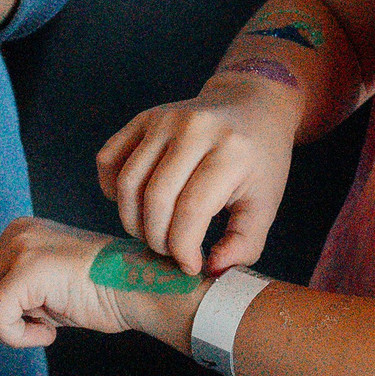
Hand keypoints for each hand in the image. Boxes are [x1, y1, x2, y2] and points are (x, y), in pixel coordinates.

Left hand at [0, 217, 138, 363]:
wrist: (137, 287)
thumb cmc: (101, 294)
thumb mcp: (45, 290)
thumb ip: (13, 295)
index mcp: (19, 234)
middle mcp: (15, 234)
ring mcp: (21, 247)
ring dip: (7, 333)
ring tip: (42, 331)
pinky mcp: (28, 268)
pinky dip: (18, 336)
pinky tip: (48, 332)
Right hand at [97, 81, 300, 275]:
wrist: (251, 105)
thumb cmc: (260, 161)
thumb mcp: (265, 204)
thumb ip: (244, 244)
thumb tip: (211, 270)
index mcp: (230, 151)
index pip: (191, 210)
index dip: (184, 249)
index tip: (191, 266)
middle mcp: (193, 128)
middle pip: (155, 199)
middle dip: (157, 239)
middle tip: (170, 252)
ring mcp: (163, 119)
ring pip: (127, 182)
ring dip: (132, 221)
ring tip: (153, 233)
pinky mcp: (143, 117)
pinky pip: (109, 159)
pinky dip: (111, 190)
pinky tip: (135, 204)